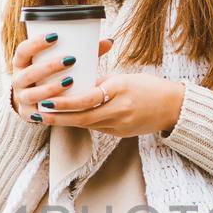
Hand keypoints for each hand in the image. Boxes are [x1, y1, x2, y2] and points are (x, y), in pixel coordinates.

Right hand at [9, 32, 114, 120]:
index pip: (23, 50)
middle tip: (70, 60)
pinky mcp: (28, 114)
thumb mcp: (60, 63)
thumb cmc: (53, 76)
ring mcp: (22, 98)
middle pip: (28, 73)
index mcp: (22, 63)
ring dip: (50, 88)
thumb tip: (109, 42)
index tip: (55, 36)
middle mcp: (18, 80)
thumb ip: (82, 53)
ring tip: (70, 81)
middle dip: (48, 66)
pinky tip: (59, 106)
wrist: (37, 101)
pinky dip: (47, 109)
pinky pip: (36, 112)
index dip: (35, 43)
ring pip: (32, 94)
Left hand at [36, 72, 184, 136]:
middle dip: (58, 117)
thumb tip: (78, 85)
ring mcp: (121, 125)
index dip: (66, 102)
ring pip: (87, 125)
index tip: (48, 100)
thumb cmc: (149, 87)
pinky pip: (97, 128)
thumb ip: (102, 83)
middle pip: (83, 117)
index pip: (88, 99)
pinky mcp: (121, 134)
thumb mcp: (124, 78)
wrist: (173, 107)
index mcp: (120, 90)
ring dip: (65, 122)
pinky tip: (67, 120)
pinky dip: (81, 123)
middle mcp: (120, 109)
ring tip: (46, 118)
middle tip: (38, 114)